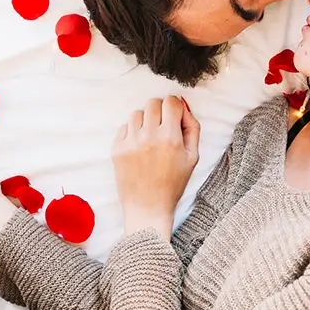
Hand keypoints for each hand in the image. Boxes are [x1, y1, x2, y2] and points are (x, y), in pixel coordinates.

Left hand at [111, 95, 200, 238]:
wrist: (148, 207)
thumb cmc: (173, 183)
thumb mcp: (192, 157)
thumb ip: (192, 128)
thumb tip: (183, 105)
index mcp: (170, 138)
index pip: (170, 102)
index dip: (174, 106)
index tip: (174, 115)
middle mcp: (149, 137)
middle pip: (153, 103)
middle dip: (160, 110)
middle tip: (162, 126)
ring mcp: (130, 142)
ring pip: (136, 113)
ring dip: (144, 121)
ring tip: (149, 138)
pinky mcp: (116, 149)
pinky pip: (124, 127)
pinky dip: (131, 133)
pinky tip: (138, 148)